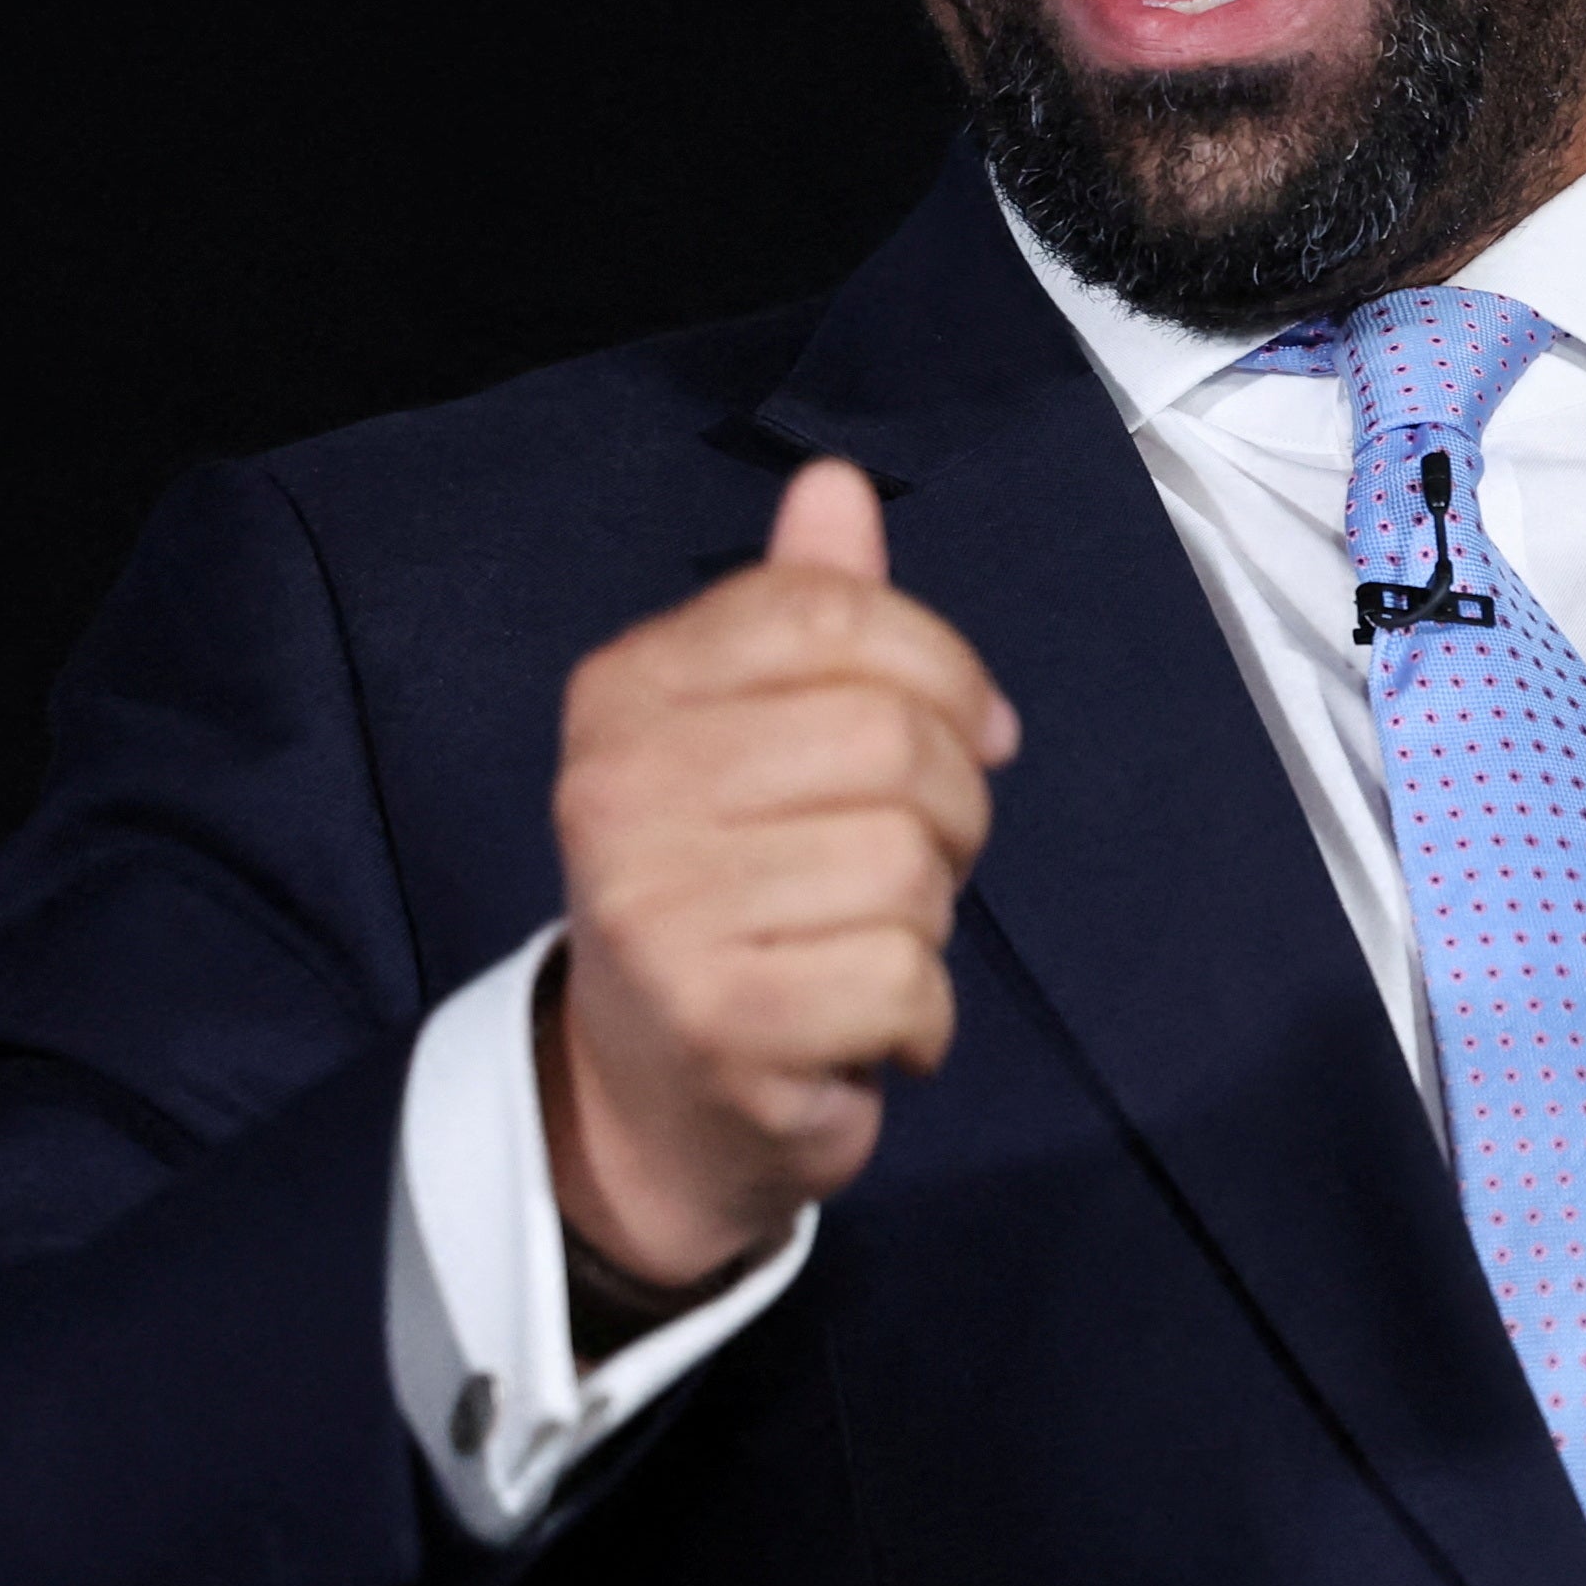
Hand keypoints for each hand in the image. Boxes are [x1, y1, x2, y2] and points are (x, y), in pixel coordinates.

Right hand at [545, 457, 1017, 1293]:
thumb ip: (802, 614)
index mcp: (626, 692)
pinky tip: (867, 1025)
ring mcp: (655, 912)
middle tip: (916, 860)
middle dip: (952, 805)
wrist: (651, 1100)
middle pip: (891, 737)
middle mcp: (614, 791)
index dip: (943, 668)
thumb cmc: (731, 893)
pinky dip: (922, 1014)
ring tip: (871, 943)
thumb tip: (834, 486)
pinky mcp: (715, 1024)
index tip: (972, 729)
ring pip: (906, 862)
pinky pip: (904, 977)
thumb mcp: (756, 737)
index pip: (834, 613)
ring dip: (930, 916)